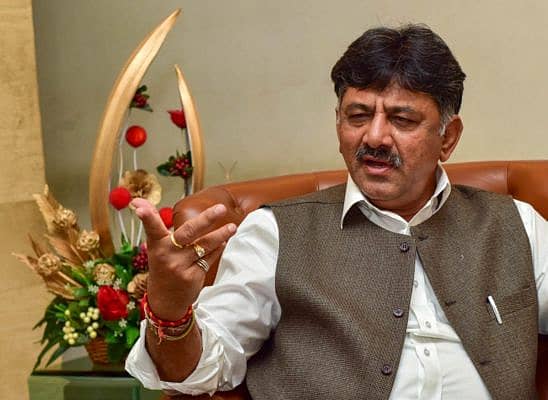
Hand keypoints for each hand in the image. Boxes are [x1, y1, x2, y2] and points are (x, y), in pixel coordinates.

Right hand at [132, 198, 236, 320]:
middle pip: (189, 232)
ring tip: (232, 227)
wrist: (165, 300)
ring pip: (205, 245)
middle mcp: (167, 254)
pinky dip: (217, 249)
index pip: (151, 227)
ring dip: (221, 235)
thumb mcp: (154, 246)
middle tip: (221, 208)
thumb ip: (152, 223)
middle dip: (207, 218)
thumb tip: (137, 201)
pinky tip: (222, 242)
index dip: (146, 217)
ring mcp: (181, 266)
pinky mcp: (193, 276)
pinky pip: (209, 258)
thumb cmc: (162, 266)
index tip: (139, 207)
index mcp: (157, 244)